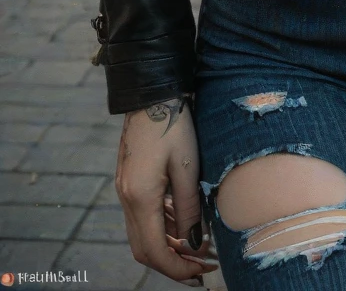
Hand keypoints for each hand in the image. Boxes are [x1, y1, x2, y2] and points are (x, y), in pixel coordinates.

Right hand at [115, 96, 218, 282]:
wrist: (151, 92)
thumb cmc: (173, 125)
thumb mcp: (188, 167)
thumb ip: (189, 209)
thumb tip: (194, 244)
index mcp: (140, 197)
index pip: (154, 251)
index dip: (177, 268)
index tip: (201, 272)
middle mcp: (126, 198)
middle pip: (144, 249)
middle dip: (172, 262)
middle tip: (202, 264)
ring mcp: (125, 189)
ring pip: (142, 234)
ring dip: (168, 245)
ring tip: (198, 246)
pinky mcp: (130, 180)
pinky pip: (142, 215)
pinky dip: (162, 226)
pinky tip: (184, 222)